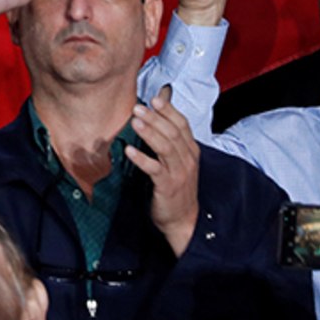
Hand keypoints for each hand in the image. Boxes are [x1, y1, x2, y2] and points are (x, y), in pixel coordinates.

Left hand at [127, 88, 199, 255]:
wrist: (183, 220)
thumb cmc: (177, 188)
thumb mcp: (177, 162)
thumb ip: (169, 141)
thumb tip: (157, 118)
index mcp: (190, 151)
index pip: (182, 125)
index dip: (169, 111)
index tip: (155, 99)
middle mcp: (187, 160)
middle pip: (173, 133)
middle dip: (156, 118)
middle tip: (138, 108)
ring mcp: (179, 173)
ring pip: (166, 148)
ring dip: (150, 133)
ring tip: (135, 122)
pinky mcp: (168, 186)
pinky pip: (155, 170)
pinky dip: (142, 159)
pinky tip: (129, 151)